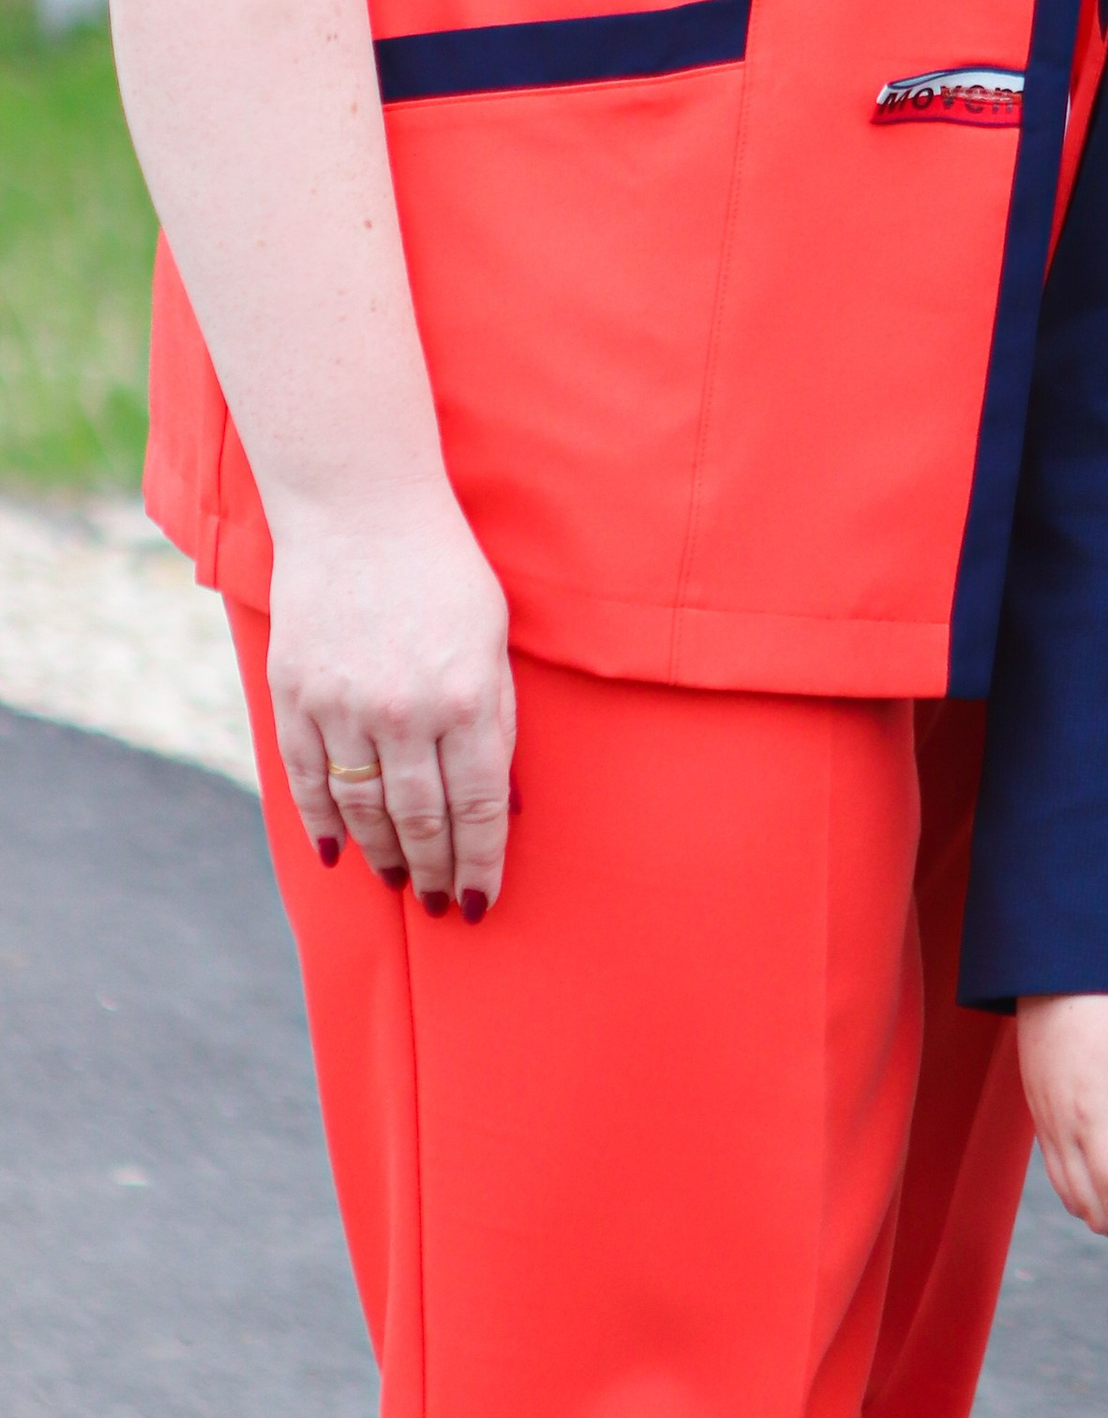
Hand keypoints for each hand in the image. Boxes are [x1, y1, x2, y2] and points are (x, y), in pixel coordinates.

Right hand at [263, 490, 515, 919]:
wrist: (359, 511)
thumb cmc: (444, 571)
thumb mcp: (495, 639)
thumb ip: (498, 720)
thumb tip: (503, 803)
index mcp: (466, 696)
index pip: (477, 808)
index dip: (479, 863)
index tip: (480, 901)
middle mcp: (404, 712)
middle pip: (421, 821)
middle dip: (434, 872)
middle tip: (440, 906)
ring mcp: (342, 707)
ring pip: (364, 811)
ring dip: (383, 857)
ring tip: (398, 884)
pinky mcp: (294, 696)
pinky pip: (309, 780)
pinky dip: (323, 824)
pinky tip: (339, 853)